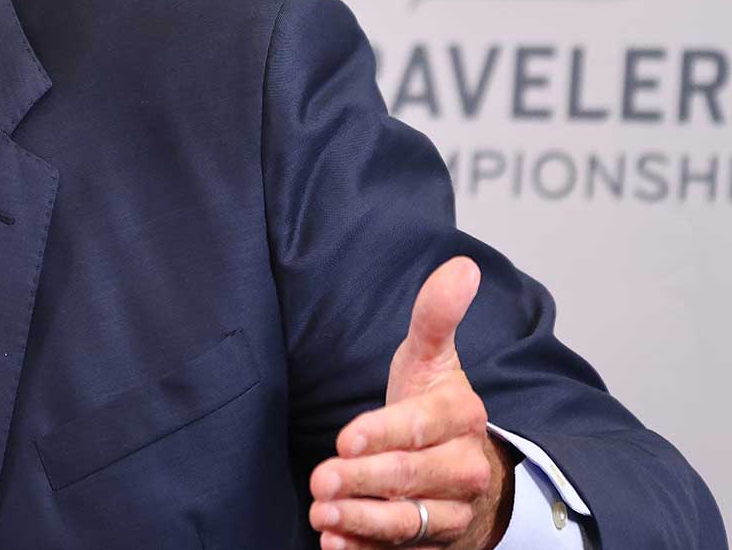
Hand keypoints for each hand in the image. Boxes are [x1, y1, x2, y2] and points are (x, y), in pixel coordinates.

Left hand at [308, 257, 515, 549]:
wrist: (467, 464)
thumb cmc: (435, 405)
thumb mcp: (432, 357)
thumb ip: (436, 316)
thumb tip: (461, 266)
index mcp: (462, 417)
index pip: (421, 427)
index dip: (383, 434)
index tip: (344, 438)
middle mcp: (464, 468)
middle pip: (411, 478)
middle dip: (363, 480)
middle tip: (320, 480)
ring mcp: (452, 510)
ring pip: (410, 522)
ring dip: (363, 522)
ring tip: (323, 518)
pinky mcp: (436, 543)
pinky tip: (337, 549)